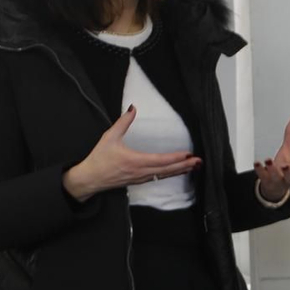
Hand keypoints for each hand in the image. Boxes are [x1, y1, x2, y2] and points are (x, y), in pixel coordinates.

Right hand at [62, 105, 200, 201]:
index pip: (161, 160)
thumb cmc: (99, 158)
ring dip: (180, 171)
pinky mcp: (139, 181)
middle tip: (199, 162)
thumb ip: (123, 122)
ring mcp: (141, 178)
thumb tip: (132, 108)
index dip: (176, 158)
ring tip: (194, 167)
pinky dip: (170, 174)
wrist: (90, 178)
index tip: (188, 154)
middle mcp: (141, 172)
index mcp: (135, 161)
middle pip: (167, 170)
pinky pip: (159, 178)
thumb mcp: (110, 137)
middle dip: (185, 166)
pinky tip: (178, 171)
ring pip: (164, 176)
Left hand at [254, 116, 289, 203]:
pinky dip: (259, 169)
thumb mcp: (288, 150)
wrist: (275, 187)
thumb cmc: (283, 168)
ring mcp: (277, 180)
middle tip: (286, 166)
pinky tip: (257, 162)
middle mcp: (287, 176)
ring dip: (272, 169)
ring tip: (268, 160)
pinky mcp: (266, 181)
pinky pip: (263, 176)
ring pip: (276, 177)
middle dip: (289, 172)